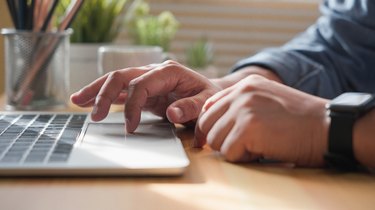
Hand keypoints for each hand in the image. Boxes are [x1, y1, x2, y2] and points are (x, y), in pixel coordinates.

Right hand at [71, 60, 220, 131]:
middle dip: (104, 94)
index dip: (132, 105)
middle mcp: (154, 72)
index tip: (130, 127)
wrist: (211, 93)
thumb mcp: (208, 102)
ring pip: (116, 80)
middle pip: (122, 76)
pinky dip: (104, 96)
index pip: (141, 84)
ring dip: (96, 90)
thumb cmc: (210, 96)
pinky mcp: (144, 90)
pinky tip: (88, 102)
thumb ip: (193, 108)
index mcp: (169, 71)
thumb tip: (172, 113)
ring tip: (76, 100)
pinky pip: (120, 91)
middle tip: (94, 115)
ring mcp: (147, 79)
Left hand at [195, 75, 328, 166]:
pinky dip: (244, 159)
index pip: (209, 107)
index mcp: (245, 85)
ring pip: (214, 141)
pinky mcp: (248, 128)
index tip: (210, 141)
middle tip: (239, 148)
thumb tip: (211, 119)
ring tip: (256, 148)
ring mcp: (244, 108)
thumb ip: (240, 105)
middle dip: (217, 141)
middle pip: (206, 125)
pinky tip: (262, 152)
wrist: (328, 126)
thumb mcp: (267, 100)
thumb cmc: (300, 120)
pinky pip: (229, 153)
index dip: (208, 127)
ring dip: (232, 150)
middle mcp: (241, 93)